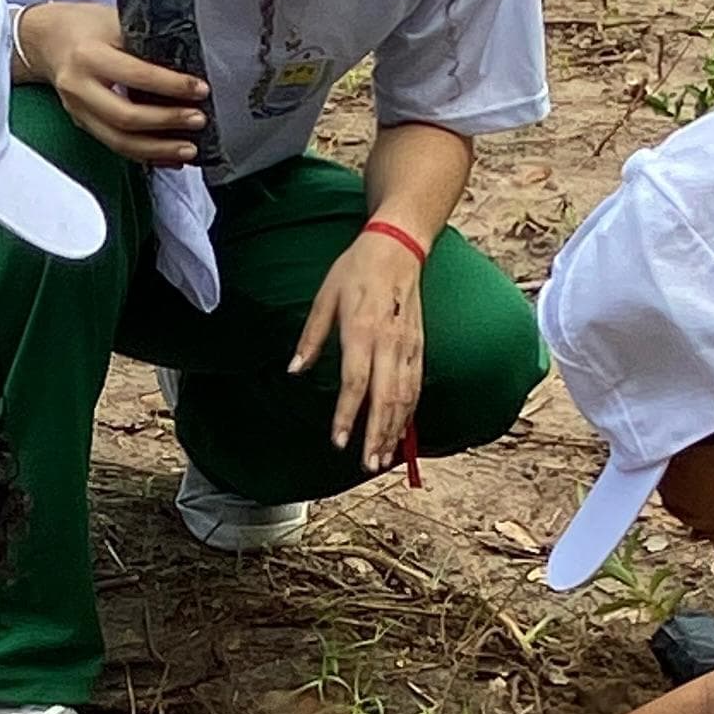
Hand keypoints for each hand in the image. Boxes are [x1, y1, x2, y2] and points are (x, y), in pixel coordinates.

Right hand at [19, 3, 208, 167]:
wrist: (45, 38)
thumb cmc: (84, 25)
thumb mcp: (114, 19)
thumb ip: (145, 41)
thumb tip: (188, 66)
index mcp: (88, 55)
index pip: (137, 76)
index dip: (172, 86)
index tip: (200, 90)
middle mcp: (79, 87)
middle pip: (125, 117)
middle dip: (167, 122)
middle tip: (198, 120)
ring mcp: (78, 110)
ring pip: (118, 141)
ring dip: (157, 149)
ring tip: (188, 150)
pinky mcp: (82, 123)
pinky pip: (115, 145)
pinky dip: (144, 155)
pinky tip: (168, 157)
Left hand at [290, 228, 424, 472]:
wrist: (397, 248)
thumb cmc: (356, 271)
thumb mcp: (324, 298)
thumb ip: (311, 338)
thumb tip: (294, 370)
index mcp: (362, 331)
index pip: (356, 383)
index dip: (348, 415)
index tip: (339, 441)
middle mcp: (389, 343)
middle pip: (385, 399)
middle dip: (376, 435)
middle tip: (366, 465)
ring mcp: (408, 347)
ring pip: (404, 398)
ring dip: (394, 431)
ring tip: (382, 458)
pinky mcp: (419, 347)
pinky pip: (416, 387)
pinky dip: (409, 413)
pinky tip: (400, 432)